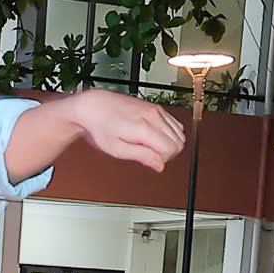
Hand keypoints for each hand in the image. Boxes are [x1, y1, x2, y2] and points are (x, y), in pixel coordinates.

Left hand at [67, 89, 187, 170]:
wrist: (94, 106)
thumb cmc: (101, 127)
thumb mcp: (116, 149)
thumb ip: (141, 157)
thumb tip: (160, 165)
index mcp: (144, 128)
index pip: (172, 149)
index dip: (163, 160)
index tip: (151, 160)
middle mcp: (153, 116)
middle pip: (179, 141)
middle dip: (168, 153)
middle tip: (149, 154)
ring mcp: (156, 109)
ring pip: (179, 132)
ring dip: (170, 143)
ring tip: (150, 146)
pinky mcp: (156, 107)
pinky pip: (174, 123)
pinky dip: (169, 133)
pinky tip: (153, 137)